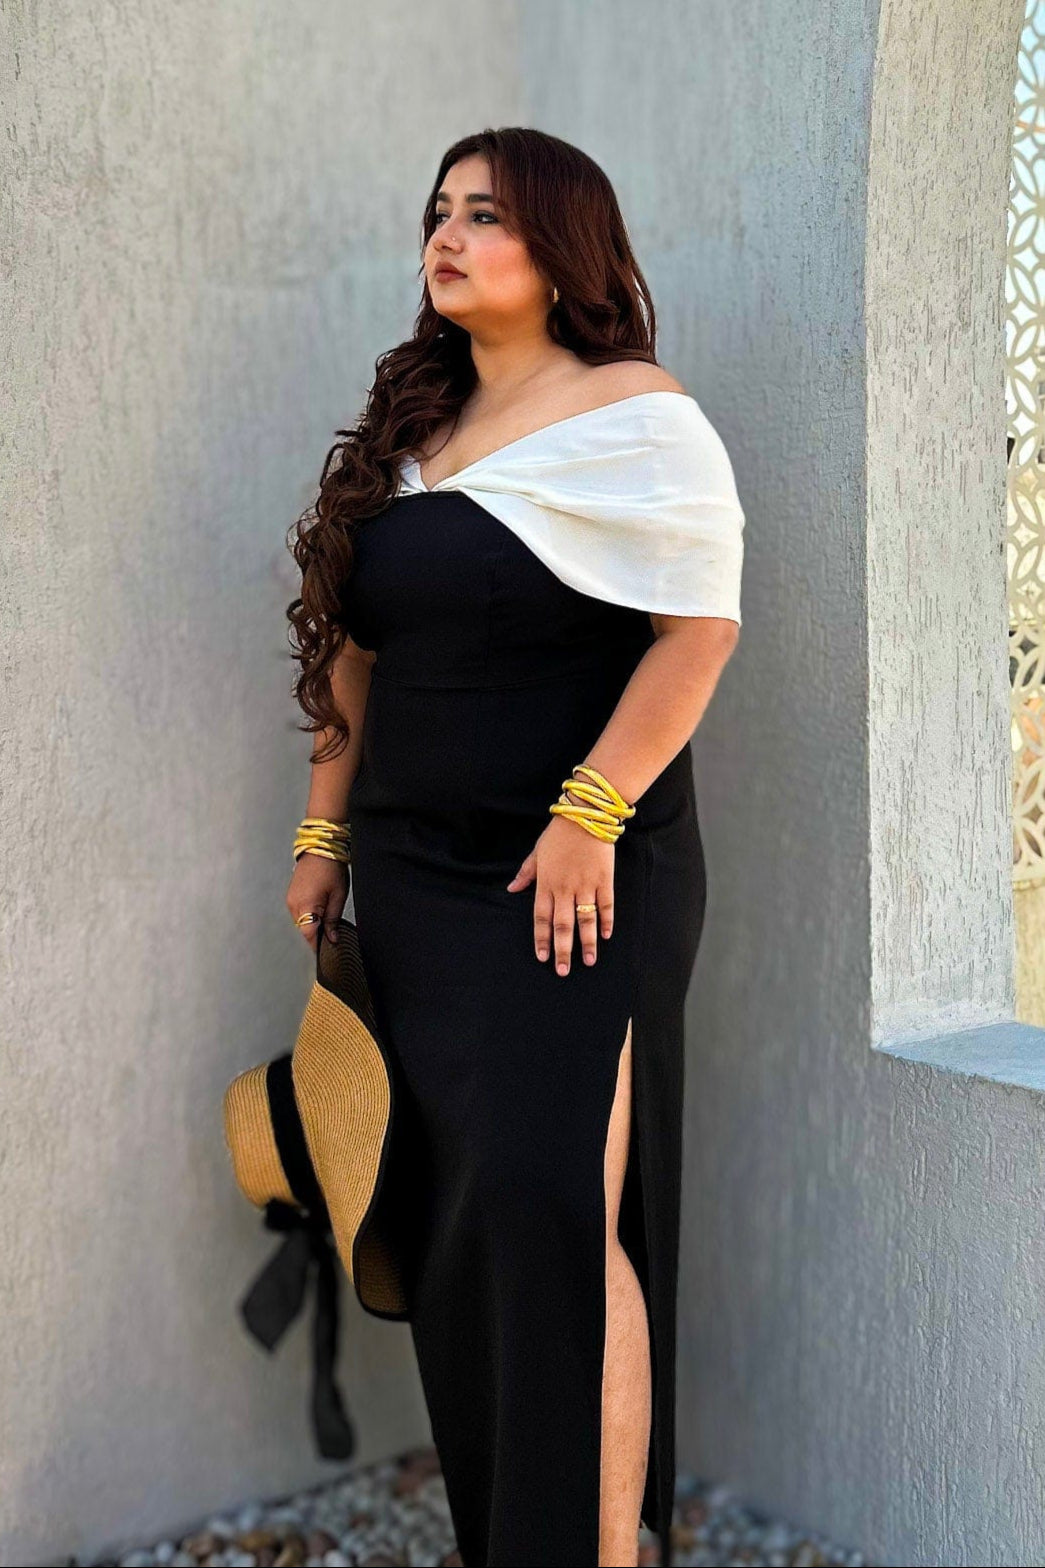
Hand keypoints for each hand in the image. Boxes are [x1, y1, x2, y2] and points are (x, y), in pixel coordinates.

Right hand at [286, 853, 348, 951]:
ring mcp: (290, 900)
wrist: (321, 848)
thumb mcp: (338, 896)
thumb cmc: (331, 868)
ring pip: (301, 923)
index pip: (309, 936)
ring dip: (312, 926)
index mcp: (305, 906)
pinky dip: (308, 917)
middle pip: (303, 931)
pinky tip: (319, 914)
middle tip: (330, 941)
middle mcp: (293, 905)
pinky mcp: (291, 896)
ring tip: (327, 925)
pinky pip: (299, 913)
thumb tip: (332, 939)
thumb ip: (333, 920)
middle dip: (316, 937)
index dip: (317, 947)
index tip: (326, 954)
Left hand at [506, 815, 614, 974]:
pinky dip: (606, 921)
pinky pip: (606, 905)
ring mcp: (586, 885)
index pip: (541, 918)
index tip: (543, 958)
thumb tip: (512, 889)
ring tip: (588, 961)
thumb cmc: (558, 834)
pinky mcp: (604, 879)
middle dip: (563, 950)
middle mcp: (565, 888)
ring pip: (585, 920)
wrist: (586, 815)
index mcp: (546, 883)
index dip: (542, 939)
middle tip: (563, 971)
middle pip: (563, 925)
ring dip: (587, 942)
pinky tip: (606, 936)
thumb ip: (526, 874)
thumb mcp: (536, 852)